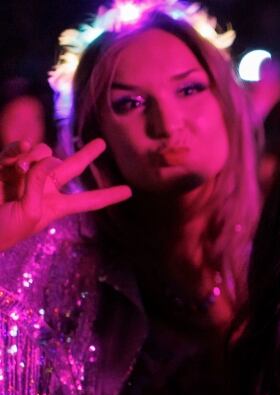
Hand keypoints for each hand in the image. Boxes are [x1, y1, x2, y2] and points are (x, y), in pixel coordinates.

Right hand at [0, 138, 131, 250]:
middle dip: (86, 154)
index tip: (129, 192)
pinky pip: (20, 149)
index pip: (88, 201)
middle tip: (102, 143)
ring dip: (36, 156)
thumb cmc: (6, 229)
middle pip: (72, 168)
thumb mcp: (33, 213)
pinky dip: (20, 149)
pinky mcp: (5, 165)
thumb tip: (40, 158)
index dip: (108, 195)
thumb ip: (40, 184)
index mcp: (56, 206)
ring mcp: (25, 175)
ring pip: (45, 154)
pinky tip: (18, 154)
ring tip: (20, 168)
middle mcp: (44, 188)